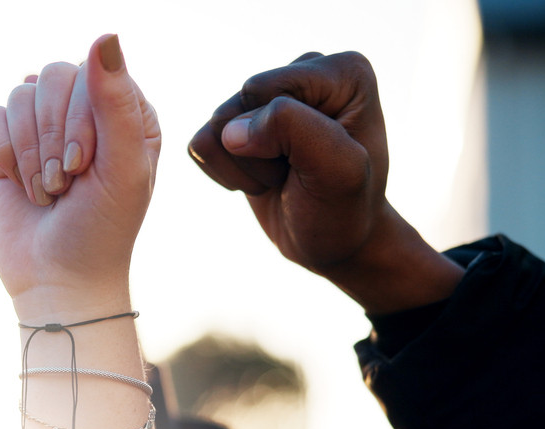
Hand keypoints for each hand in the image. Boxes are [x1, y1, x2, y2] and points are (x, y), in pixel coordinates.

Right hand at [0, 35, 159, 317]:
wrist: (57, 281)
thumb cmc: (102, 230)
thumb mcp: (122, 169)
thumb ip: (117, 103)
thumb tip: (105, 36)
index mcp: (127, 111)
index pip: (92, 72)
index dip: (78, 118)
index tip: (83, 167)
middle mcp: (86, 111)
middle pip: (51, 76)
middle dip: (51, 136)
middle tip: (63, 182)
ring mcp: (45, 126)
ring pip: (18, 95)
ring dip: (29, 152)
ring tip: (47, 191)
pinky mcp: (8, 146)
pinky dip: (2, 153)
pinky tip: (19, 183)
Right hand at [187, 52, 460, 312]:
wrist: (330, 242)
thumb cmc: (343, 209)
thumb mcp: (338, 173)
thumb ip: (295, 129)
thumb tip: (230, 130)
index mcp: (342, 71)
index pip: (265, 89)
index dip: (277, 136)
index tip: (316, 164)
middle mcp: (306, 70)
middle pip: (239, 104)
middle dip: (258, 153)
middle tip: (296, 174)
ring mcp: (270, 94)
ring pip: (216, 124)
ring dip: (243, 167)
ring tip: (280, 178)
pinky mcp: (239, 121)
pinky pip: (201, 143)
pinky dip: (224, 173)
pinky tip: (259, 180)